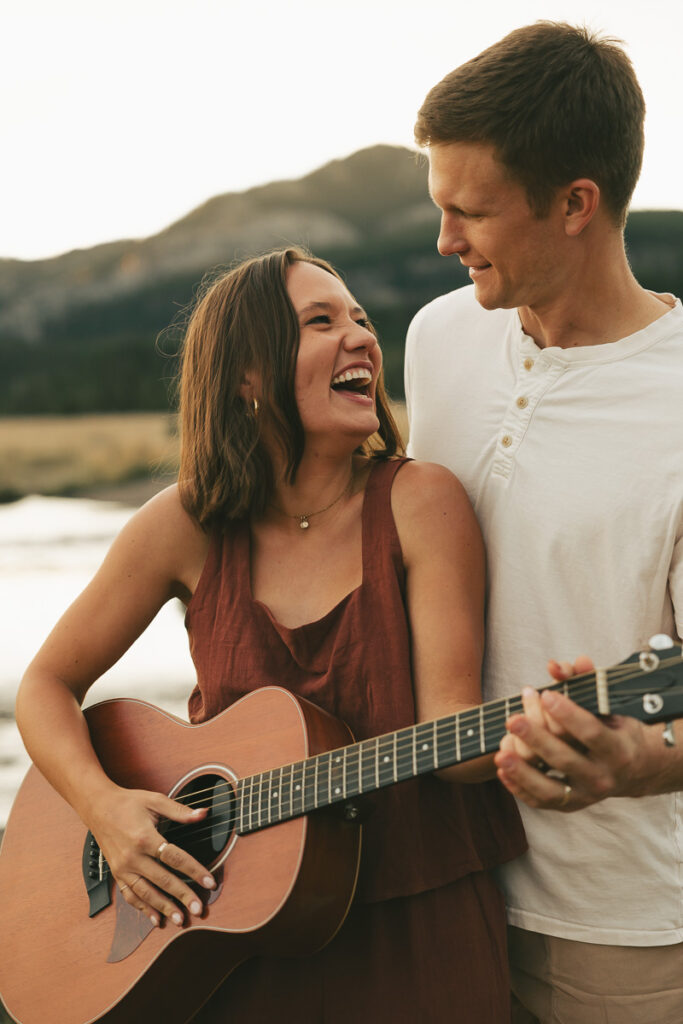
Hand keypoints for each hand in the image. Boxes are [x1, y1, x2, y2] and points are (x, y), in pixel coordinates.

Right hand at [88, 787, 215, 926]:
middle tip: (198, 909)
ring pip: (146, 893)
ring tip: (180, 919)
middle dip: (182, 896)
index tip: (209, 882)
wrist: (98, 807)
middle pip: (162, 880)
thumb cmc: (128, 803)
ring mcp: (123, 868)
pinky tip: (155, 918)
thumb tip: (203, 814)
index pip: (175, 858)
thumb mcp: (155, 801)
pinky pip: (130, 895)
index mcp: (144, 838)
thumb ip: (180, 810)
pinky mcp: (117, 874)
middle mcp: (132, 857)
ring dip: (164, 908)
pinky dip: (143, 909)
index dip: (194, 871)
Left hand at [494, 656, 658, 810]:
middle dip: (537, 739)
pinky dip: (520, 788)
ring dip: (523, 772)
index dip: (568, 714)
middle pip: (566, 760)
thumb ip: (583, 679)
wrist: (635, 768)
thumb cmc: (615, 726)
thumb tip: (555, 666)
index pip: (591, 732)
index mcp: (618, 749)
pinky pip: (542, 801)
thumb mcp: (608, 703)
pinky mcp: (571, 805)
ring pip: (551, 789)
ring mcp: (586, 796)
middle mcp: (603, 777)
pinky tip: (503, 769)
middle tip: (512, 719)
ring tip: (500, 753)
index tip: (546, 694)